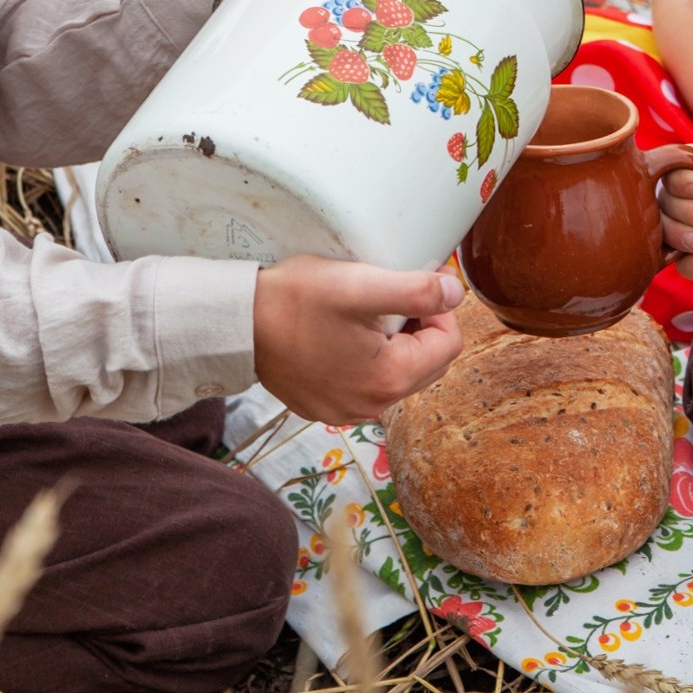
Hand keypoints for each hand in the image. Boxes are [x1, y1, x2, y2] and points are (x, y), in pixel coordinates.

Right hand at [252, 257, 464, 423]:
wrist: (235, 325)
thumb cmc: (294, 302)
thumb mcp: (360, 285)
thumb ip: (417, 291)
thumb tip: (457, 293)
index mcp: (389, 380)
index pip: (450, 343)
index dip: (442, 307)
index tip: (419, 280)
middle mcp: (372, 407)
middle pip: (427, 362)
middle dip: (420, 325)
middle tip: (393, 293)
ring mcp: (345, 412)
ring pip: (397, 372)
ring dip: (394, 341)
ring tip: (366, 311)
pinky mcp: (324, 407)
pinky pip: (366, 382)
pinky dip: (367, 358)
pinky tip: (343, 333)